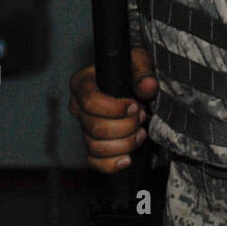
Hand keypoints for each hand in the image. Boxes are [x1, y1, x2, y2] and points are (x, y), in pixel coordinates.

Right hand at [68, 46, 158, 172]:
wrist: (134, 84)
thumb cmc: (131, 69)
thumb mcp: (138, 62)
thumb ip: (143, 73)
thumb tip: (148, 86)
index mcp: (82, 83)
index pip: (89, 101)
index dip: (113, 108)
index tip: (134, 106)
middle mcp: (78, 107)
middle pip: (94, 127)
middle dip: (124, 127)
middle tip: (142, 117)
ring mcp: (84, 128)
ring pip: (95, 147)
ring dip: (124, 144)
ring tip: (141, 133)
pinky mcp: (92, 145)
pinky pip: (95, 162)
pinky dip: (112, 164)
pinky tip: (128, 158)